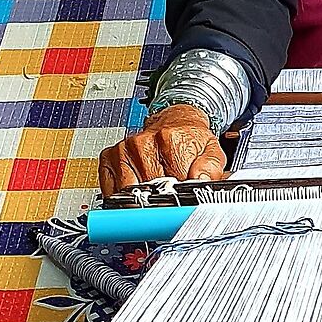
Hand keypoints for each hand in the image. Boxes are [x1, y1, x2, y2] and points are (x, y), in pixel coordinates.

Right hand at [97, 105, 226, 196]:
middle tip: (172, 197)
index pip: (173, 183)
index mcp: (170, 140)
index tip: (184, 200)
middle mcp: (143, 143)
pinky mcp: (110, 157)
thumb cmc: (191, 139)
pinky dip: (124, 197)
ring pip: (130, 193)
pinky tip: (138, 191)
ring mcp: (124, 150)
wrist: (174, 121)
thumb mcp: (212, 152)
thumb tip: (201, 181)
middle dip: (163, 200)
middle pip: (150, 190)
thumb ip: (210, 169)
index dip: (181, 197)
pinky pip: (112, 190)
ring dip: (143, 200)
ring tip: (156, 194)